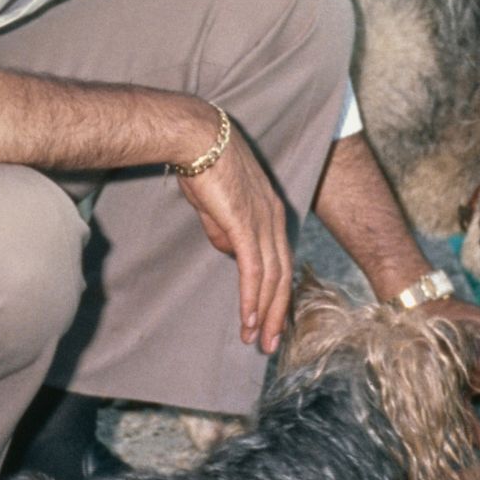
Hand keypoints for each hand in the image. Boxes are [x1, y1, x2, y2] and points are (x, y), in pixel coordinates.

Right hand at [173, 112, 292, 352]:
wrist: (197, 137)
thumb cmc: (203, 164)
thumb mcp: (217, 204)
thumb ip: (225, 230)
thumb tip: (230, 252)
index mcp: (270, 212)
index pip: (281, 260)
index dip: (278, 292)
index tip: (273, 318)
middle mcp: (273, 218)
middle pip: (282, 275)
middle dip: (277, 313)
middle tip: (271, 342)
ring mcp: (262, 222)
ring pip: (271, 278)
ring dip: (265, 313)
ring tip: (257, 340)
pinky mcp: (245, 225)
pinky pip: (253, 270)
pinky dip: (252, 298)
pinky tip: (248, 318)